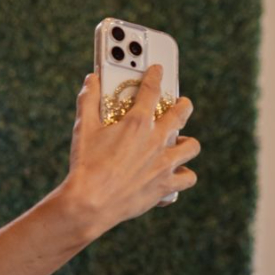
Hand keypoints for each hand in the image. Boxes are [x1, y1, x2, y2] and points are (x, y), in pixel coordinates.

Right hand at [62, 66, 199, 235]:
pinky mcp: (165, 186)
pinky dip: (183, 175)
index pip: (152, 89)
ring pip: (191, 146)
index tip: (157, 70)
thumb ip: (88, 101)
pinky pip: (188, 178)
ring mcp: (164, 164)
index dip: (155, 75)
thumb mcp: (83, 129)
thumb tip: (90, 79)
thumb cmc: (86, 166)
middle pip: (181, 113)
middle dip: (183, 105)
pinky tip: (176, 173)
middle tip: (181, 103)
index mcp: (137, 123)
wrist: (90, 204)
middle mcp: (157, 140)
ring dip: (187, 142)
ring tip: (180, 142)